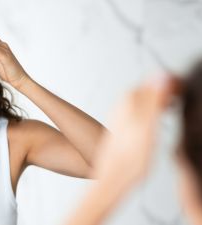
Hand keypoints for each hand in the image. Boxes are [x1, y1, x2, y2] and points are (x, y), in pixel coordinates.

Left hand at [93, 75, 172, 189]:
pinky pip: (138, 111)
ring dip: (158, 99)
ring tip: (172, 106)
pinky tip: (156, 120)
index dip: (171, 82)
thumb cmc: (130, 158)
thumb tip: (161, 76)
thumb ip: (154, 100)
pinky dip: (150, 110)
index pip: (153, 80)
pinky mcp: (121, 127)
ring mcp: (120, 116)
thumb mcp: (148, 126)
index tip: (184, 87)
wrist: (113, 177)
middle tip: (180, 95)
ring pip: (142, 99)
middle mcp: (121, 106)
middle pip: (146, 88)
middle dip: (164, 88)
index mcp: (129, 101)